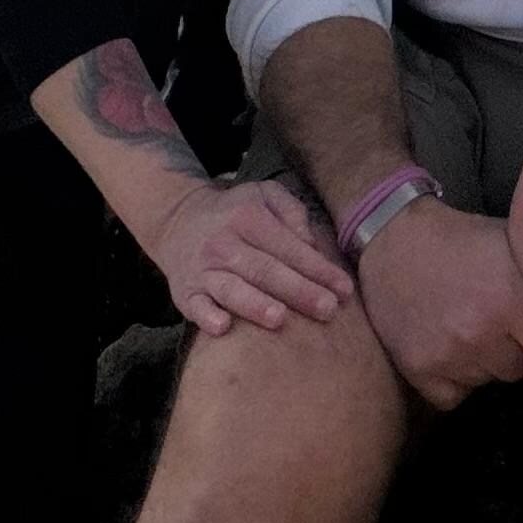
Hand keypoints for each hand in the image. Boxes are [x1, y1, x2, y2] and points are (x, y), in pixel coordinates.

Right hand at [143, 173, 351, 338]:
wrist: (178, 221)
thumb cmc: (234, 212)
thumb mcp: (263, 195)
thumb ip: (291, 210)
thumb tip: (311, 242)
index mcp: (249, 218)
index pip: (289, 247)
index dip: (318, 269)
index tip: (344, 289)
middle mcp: (225, 244)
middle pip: (265, 270)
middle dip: (299, 291)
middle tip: (328, 309)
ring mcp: (203, 270)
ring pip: (232, 289)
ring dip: (255, 305)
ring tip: (280, 319)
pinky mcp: (184, 293)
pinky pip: (195, 307)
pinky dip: (207, 317)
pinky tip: (223, 327)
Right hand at [359, 198, 522, 406]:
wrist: (397, 241)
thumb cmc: (462, 240)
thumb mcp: (511, 246)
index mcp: (509, 302)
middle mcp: (480, 335)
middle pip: (520, 369)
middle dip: (518, 351)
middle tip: (502, 330)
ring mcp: (448, 356)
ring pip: (487, 381)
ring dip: (486, 364)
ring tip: (472, 333)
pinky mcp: (419, 370)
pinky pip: (453, 397)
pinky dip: (457, 382)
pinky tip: (452, 353)